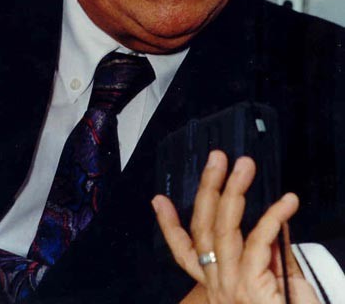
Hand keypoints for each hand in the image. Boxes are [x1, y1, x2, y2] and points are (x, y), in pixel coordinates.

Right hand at [152, 150, 318, 303]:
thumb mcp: (275, 285)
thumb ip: (268, 256)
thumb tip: (269, 220)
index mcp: (218, 285)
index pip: (186, 253)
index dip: (169, 225)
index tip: (159, 200)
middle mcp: (218, 286)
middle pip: (203, 229)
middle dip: (208, 188)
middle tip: (217, 159)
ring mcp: (232, 286)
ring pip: (224, 228)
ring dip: (234, 190)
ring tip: (245, 166)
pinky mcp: (252, 287)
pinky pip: (258, 240)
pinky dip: (273, 216)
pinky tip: (287, 202)